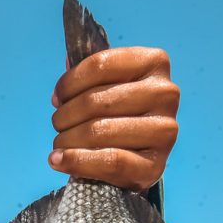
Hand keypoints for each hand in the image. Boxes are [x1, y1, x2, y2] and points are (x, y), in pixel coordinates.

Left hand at [50, 47, 178, 190]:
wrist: (138, 159)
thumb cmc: (119, 116)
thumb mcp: (108, 86)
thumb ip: (91, 73)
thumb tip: (68, 58)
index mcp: (154, 63)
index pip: (100, 65)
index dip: (69, 83)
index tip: (57, 98)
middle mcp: (165, 93)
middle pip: (95, 101)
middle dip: (64, 116)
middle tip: (58, 125)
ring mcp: (164, 131)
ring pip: (98, 131)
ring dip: (66, 140)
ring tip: (59, 145)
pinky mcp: (155, 165)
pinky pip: (109, 161)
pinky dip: (76, 161)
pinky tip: (58, 160)